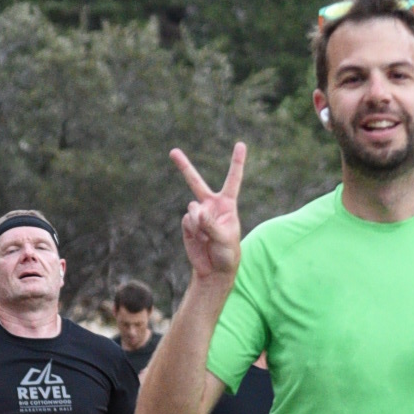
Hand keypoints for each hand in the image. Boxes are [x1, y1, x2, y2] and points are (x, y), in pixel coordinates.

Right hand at [171, 140, 247, 286]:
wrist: (214, 269)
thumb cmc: (227, 252)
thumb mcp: (225, 239)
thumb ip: (210, 223)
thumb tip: (195, 211)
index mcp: (227, 204)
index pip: (233, 180)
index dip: (237, 162)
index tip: (240, 144)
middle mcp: (211, 205)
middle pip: (195, 182)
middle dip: (184, 166)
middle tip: (173, 151)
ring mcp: (197, 214)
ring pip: (193, 210)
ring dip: (199, 224)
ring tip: (207, 238)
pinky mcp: (187, 224)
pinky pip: (187, 221)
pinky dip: (193, 230)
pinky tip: (199, 239)